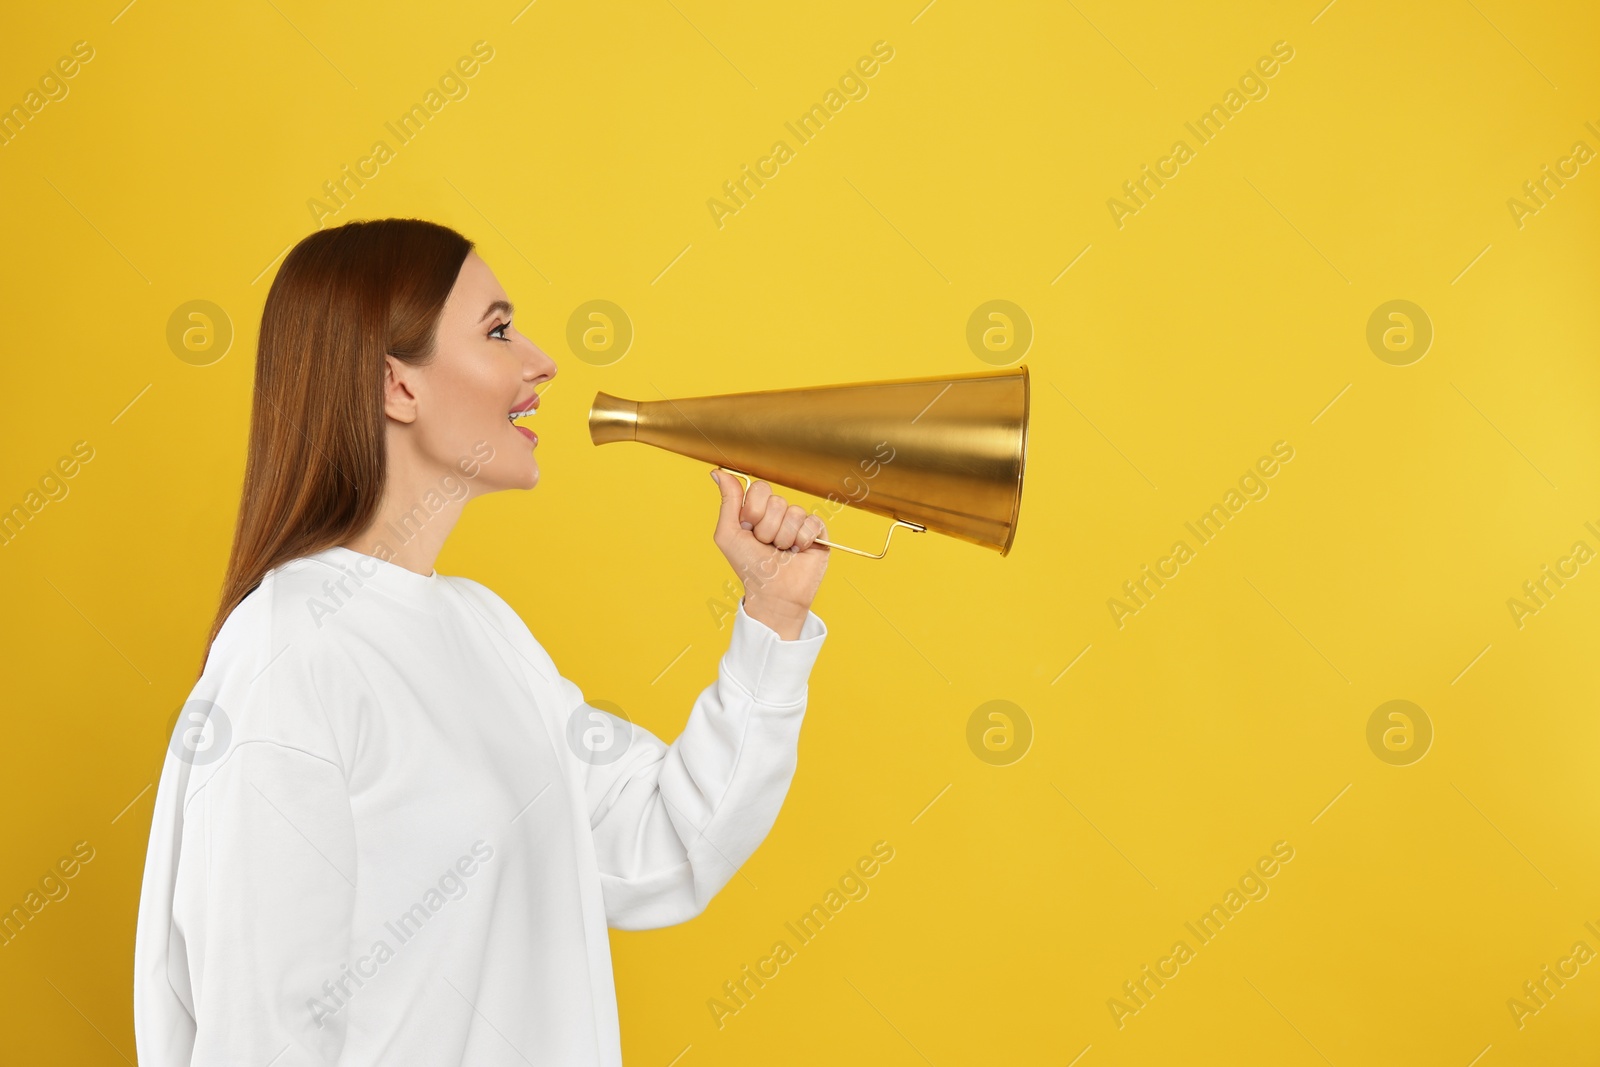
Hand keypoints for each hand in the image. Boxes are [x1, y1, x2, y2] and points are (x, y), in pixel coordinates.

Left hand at [711, 470, 828, 637]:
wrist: (772, 594)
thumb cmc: (749, 567)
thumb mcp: (729, 534)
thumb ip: (727, 501)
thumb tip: (718, 472)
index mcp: (759, 510)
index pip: (760, 489)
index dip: (753, 510)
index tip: (749, 529)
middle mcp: (779, 513)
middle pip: (777, 501)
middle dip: (767, 528)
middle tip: (766, 545)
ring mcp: (799, 522)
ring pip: (794, 512)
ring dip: (784, 537)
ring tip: (782, 551)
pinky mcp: (818, 532)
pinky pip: (812, 522)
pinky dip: (802, 540)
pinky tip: (798, 552)